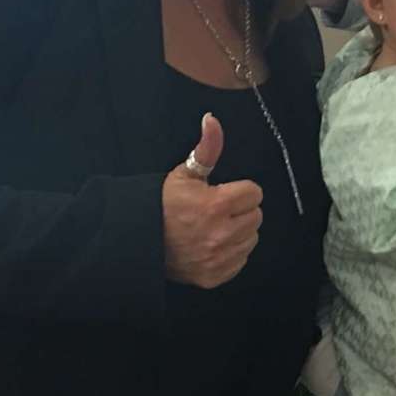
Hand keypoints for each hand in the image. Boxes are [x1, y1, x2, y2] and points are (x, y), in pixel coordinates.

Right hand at [161, 114, 263, 286]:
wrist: (139, 240)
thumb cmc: (164, 204)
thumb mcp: (185, 173)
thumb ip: (207, 148)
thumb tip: (212, 119)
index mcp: (217, 205)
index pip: (254, 193)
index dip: (239, 191)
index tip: (223, 194)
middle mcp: (221, 233)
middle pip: (256, 216)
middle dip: (240, 211)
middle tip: (218, 211)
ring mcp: (218, 258)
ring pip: (251, 239)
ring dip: (238, 232)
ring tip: (215, 228)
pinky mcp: (214, 276)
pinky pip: (240, 261)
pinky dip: (231, 254)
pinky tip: (213, 245)